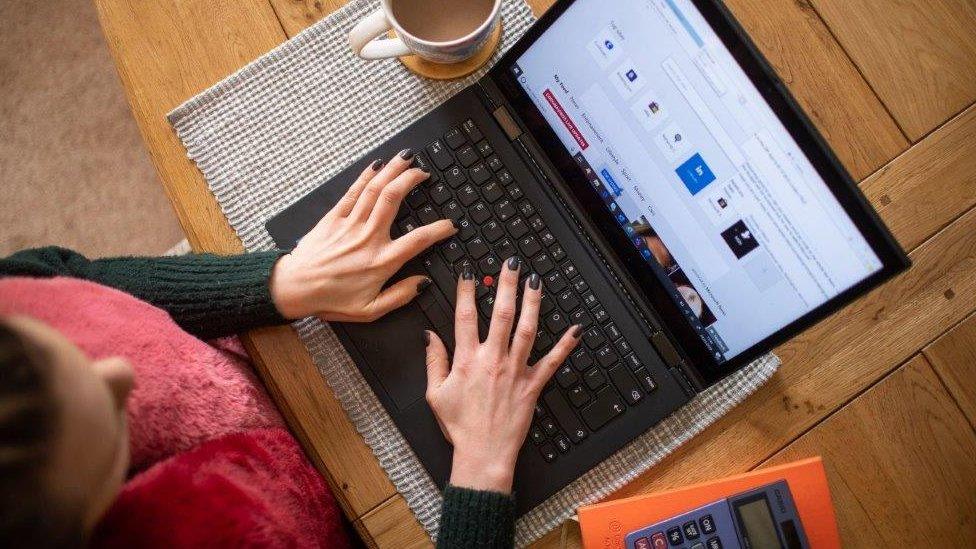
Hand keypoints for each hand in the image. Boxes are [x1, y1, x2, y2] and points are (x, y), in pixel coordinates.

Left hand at [270, 150, 456, 321]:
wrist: (294, 288)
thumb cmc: (330, 300)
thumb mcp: (370, 310)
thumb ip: (400, 296)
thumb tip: (423, 283)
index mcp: (381, 261)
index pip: (418, 239)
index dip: (439, 229)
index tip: (450, 224)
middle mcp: (368, 238)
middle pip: (394, 199)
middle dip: (411, 180)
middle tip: (423, 173)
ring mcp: (350, 224)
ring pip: (375, 189)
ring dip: (392, 170)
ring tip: (406, 158)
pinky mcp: (333, 218)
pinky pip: (353, 192)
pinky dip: (366, 176)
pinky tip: (377, 165)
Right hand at [424, 257, 581, 493]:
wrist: (483, 455)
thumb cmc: (459, 427)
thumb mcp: (435, 394)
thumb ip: (434, 361)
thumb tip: (429, 335)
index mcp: (467, 360)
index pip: (465, 316)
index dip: (466, 290)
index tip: (469, 271)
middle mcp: (493, 360)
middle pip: (502, 314)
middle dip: (506, 285)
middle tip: (511, 263)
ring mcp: (515, 371)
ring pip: (527, 330)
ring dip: (533, 303)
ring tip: (536, 282)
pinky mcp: (533, 386)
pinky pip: (552, 362)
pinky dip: (566, 345)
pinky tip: (576, 329)